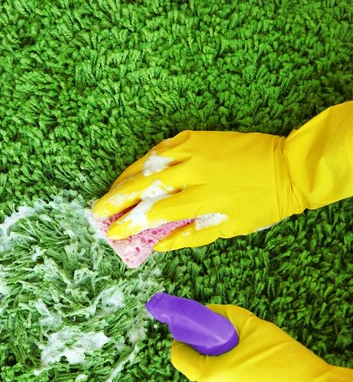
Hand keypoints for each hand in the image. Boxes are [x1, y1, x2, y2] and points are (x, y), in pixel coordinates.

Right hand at [92, 130, 301, 250]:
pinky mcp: (198, 136)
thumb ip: (192, 236)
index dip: (131, 223)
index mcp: (202, 198)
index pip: (156, 212)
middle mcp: (193, 171)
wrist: (286, 167)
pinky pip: (164, 146)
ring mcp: (194, 150)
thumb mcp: (230, 228)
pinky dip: (146, 158)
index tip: (113, 232)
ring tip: (109, 192)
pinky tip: (134, 170)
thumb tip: (159, 245)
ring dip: (126, 178)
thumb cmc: (262, 204)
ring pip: (149, 162)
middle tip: (96, 211)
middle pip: (145, 185)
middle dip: (116, 199)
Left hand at [171, 304, 352, 381]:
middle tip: (248, 360)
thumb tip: (209, 313)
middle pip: (206, 377)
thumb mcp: (258, 329)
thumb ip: (226, 317)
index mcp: (210, 377)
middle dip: (220, 366)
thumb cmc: (292, 368)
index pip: (179, 356)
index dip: (186, 342)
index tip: (195, 338)